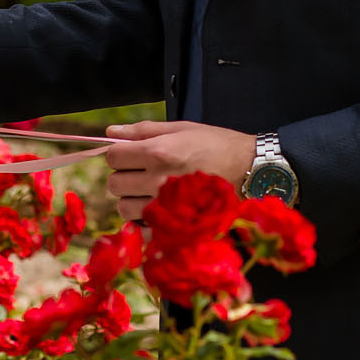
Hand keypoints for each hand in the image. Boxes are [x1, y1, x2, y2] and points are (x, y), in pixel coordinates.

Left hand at [103, 120, 256, 221]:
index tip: (132, 155)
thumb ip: (143, 130)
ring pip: (124, 208)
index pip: (113, 156)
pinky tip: (157, 211)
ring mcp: (166, 206)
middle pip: (114, 183)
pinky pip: (142, 230)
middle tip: (143, 173)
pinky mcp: (175, 225)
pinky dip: (144, 223)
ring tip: (151, 192)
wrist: (249, 170)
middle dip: (124, 177)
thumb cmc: (216, 145)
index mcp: (158, 152)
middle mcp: (158, 180)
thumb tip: (110, 132)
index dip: (119, 155)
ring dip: (132, 200)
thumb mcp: (182, 129)